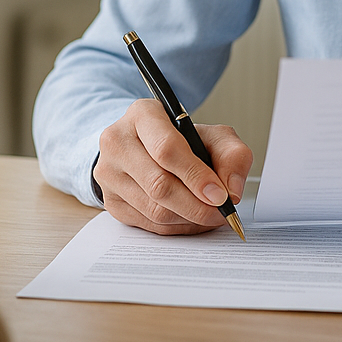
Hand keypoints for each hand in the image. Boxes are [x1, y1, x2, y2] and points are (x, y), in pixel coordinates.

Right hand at [95, 98, 253, 234]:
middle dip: (196, 205)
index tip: (220, 195)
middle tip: (221, 212)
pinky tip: (192, 219)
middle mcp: (117, 141)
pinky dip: (177, 227)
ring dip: (189, 218)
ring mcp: (109, 173)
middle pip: (159, 184)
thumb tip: (231, 190)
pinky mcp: (110, 200)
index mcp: (142, 114)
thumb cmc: (182, 140)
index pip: (167, 149)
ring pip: (154, 209)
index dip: (196, 176)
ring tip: (210, 215)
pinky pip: (148, 224)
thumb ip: (232, 155)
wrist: (146, 147)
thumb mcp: (213, 135)